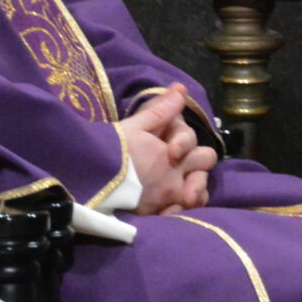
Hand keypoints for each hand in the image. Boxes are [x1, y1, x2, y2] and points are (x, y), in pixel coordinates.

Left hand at [118, 84, 219, 213]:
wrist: (97, 183)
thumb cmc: (116, 152)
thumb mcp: (134, 130)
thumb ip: (159, 110)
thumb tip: (181, 87)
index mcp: (169, 140)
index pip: (190, 138)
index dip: (184, 142)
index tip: (171, 151)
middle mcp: (176, 162)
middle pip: (204, 161)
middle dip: (199, 171)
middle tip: (187, 183)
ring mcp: (173, 184)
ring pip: (200, 186)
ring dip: (196, 192)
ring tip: (185, 200)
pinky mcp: (166, 204)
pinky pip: (184, 208)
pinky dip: (178, 211)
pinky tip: (166, 214)